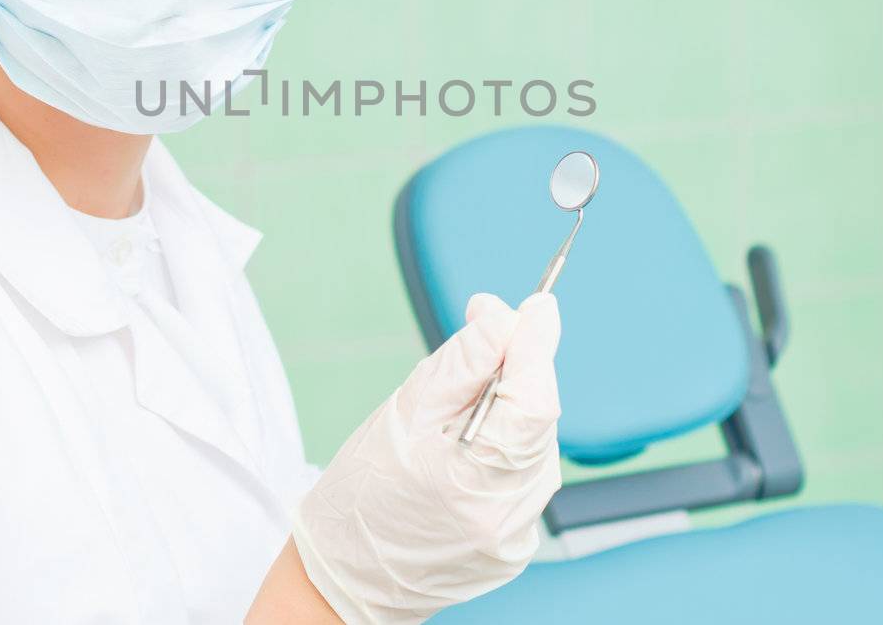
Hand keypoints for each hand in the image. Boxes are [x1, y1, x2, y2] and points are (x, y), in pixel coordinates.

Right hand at [290, 292, 561, 623]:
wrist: (344, 579)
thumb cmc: (361, 495)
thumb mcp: (404, 414)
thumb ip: (462, 363)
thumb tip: (506, 316)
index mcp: (476, 480)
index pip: (534, 398)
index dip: (537, 346)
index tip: (538, 304)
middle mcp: (509, 514)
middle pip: (538, 418)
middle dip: (517, 373)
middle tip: (481, 343)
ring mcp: (517, 536)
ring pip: (534, 445)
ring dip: (509, 413)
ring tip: (454, 419)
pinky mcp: (515, 546)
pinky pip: (523, 477)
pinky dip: (503, 450)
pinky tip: (464, 455)